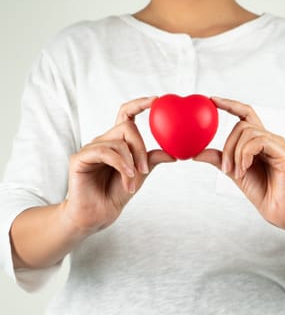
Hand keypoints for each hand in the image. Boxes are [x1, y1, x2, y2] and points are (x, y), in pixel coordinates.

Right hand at [61, 96, 175, 236]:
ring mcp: (90, 148)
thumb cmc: (117, 193)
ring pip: (118, 141)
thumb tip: (173, 153)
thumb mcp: (140, 174)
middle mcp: (102, 140)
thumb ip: (152, 159)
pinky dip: (121, 165)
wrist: (99, 214)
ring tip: (134, 180)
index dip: (139, 104)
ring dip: (131, 162)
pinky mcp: (80, 158)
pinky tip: (128, 178)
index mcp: (117, 141)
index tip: (156, 100)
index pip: (126, 115)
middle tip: (145, 169)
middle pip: (126, 126)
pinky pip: (105, 152)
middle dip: (140, 147)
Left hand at [194, 97, 284, 231]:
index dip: (230, 105)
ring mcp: (279, 145)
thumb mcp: (235, 173)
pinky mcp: (284, 153)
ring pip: (249, 132)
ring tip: (237, 172)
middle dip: (228, 145)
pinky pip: (259, 141)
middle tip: (225, 168)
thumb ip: (220, 159)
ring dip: (235, 153)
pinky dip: (245, 154)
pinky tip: (244, 169)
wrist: (281, 212)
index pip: (246, 114)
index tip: (212, 100)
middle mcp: (272, 139)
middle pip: (243, 124)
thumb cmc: (263, 192)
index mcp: (261, 141)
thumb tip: (197, 152)